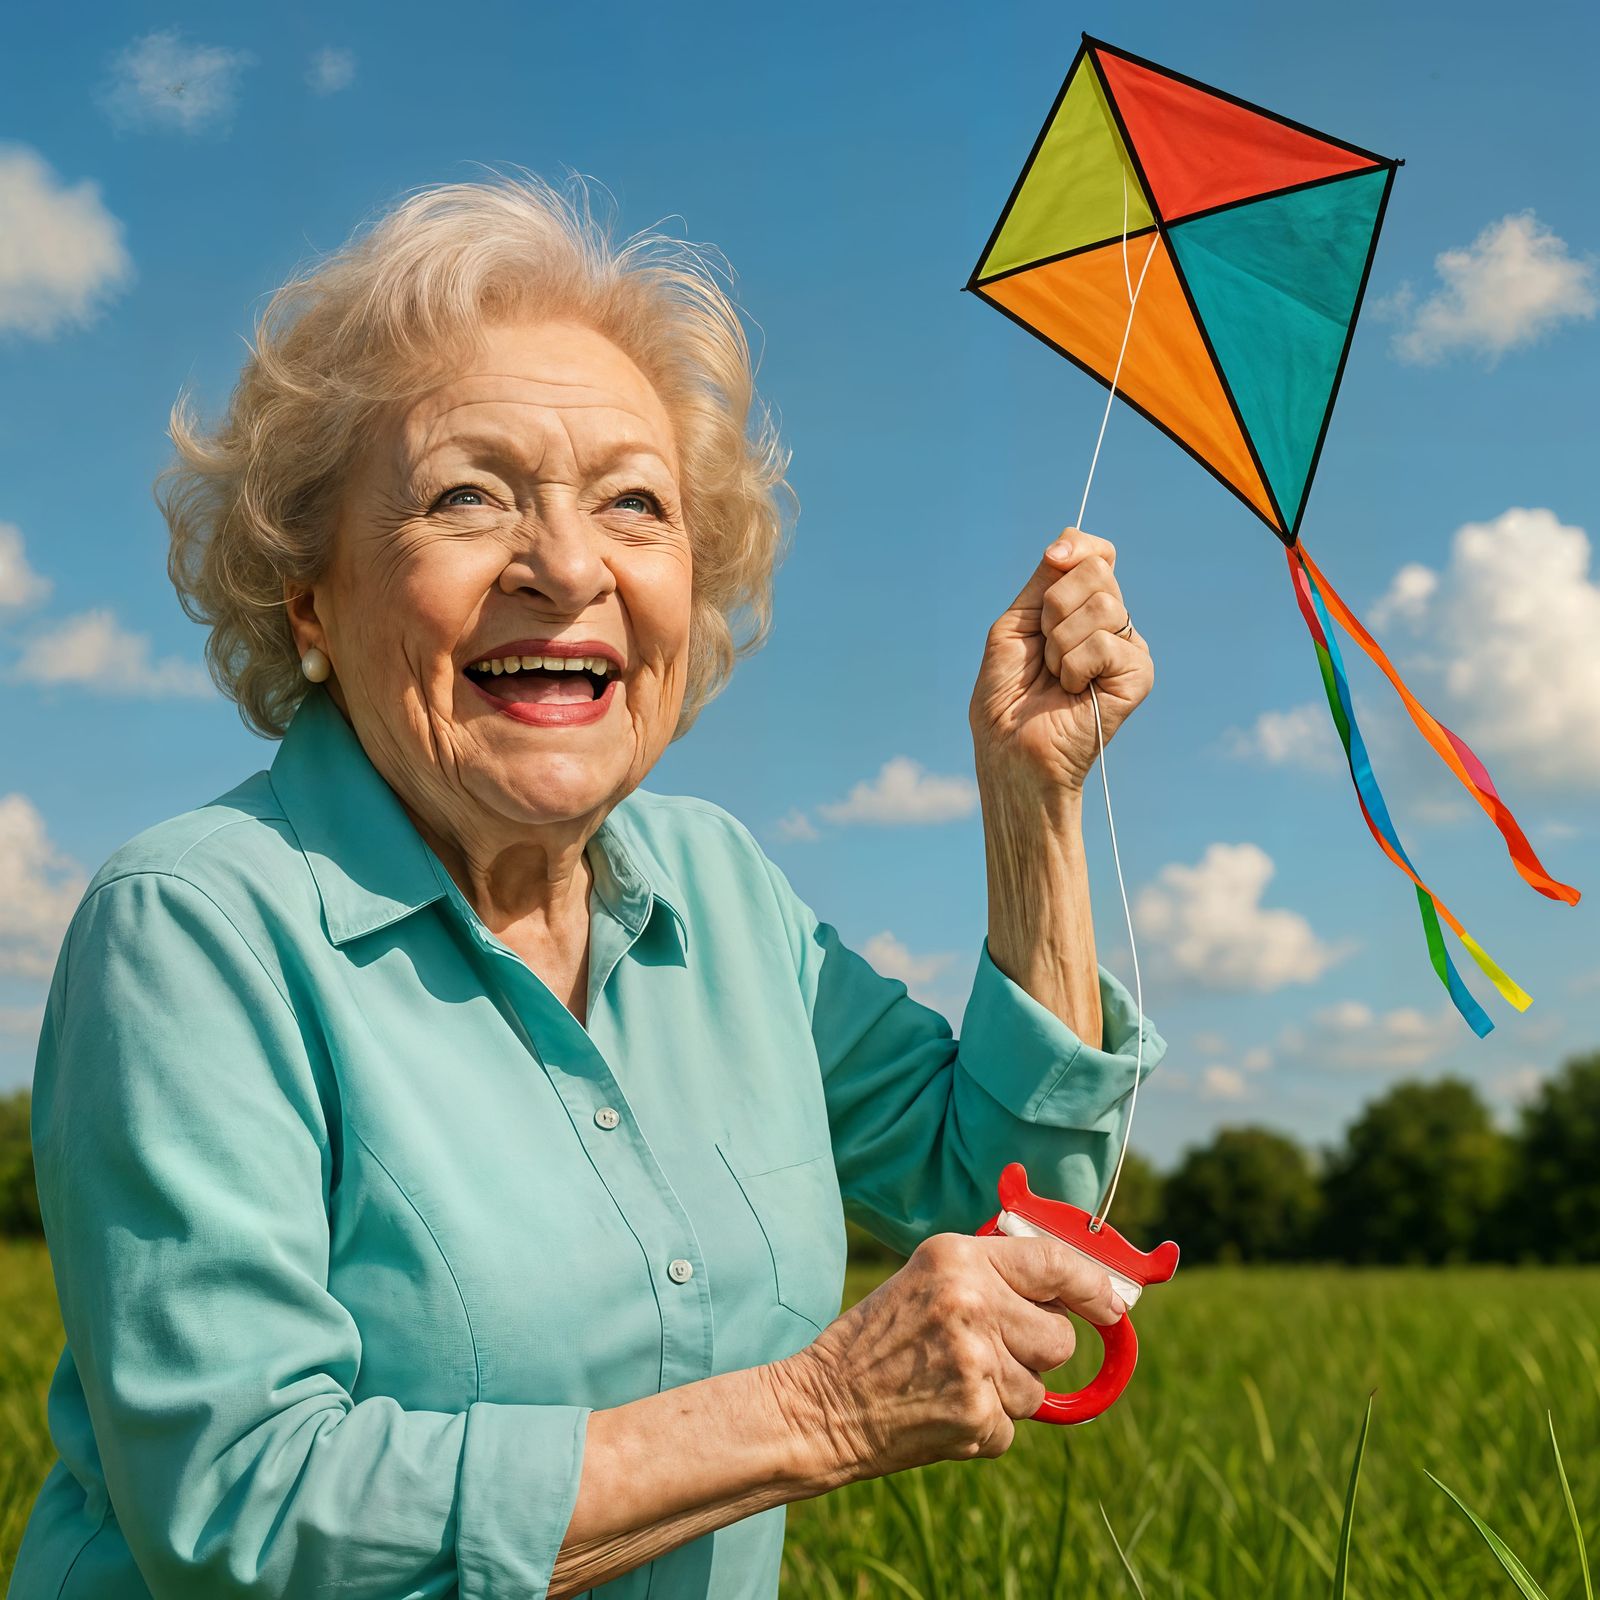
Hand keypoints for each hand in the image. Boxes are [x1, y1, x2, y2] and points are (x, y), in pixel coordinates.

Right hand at [777, 1230, 1125, 1482]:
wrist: (821, 1404)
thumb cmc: (876, 1340)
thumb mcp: (926, 1281)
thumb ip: (991, 1277)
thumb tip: (1073, 1291)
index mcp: (957, 1257)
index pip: (1053, 1263)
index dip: (1094, 1286)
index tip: (1114, 1305)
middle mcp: (972, 1302)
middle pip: (1059, 1337)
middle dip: (1036, 1350)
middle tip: (985, 1352)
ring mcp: (976, 1362)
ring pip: (1038, 1388)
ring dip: (1006, 1393)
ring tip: (948, 1381)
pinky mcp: (977, 1416)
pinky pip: (1012, 1428)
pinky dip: (984, 1426)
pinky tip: (939, 1411)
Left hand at [969, 529, 1153, 796]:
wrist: (1010, 749)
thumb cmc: (1006, 697)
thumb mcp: (1016, 626)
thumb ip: (1044, 582)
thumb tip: (1067, 542)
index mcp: (1082, 609)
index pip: (1096, 554)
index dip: (1077, 548)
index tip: (1053, 558)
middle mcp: (1111, 624)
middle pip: (1097, 571)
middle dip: (1054, 607)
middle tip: (1043, 650)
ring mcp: (1128, 648)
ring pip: (1102, 605)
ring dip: (1060, 643)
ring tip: (1056, 676)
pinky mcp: (1138, 675)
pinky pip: (1105, 643)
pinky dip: (1074, 667)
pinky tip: (1072, 691)